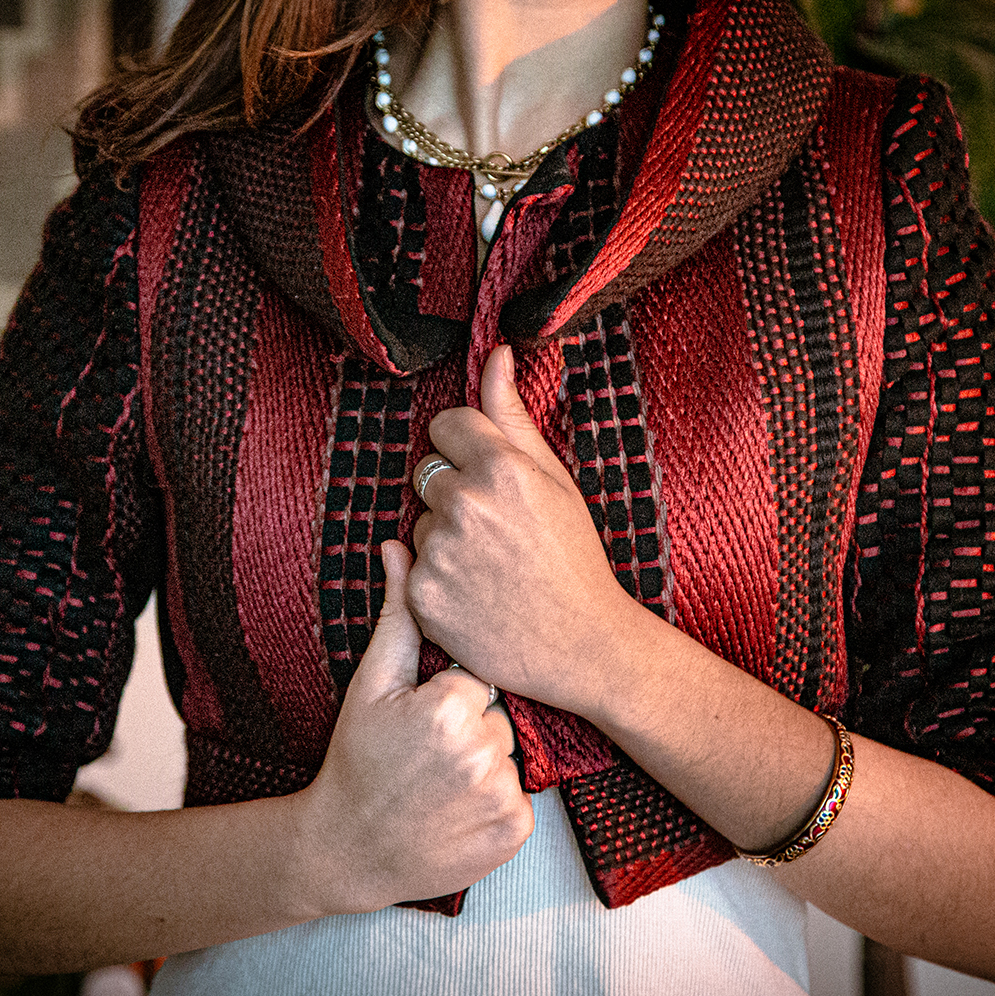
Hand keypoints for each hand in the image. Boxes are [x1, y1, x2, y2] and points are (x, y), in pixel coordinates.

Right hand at [297, 540, 531, 912]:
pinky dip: (496, 805)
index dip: (451, 696)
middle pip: (499, 716)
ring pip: (512, 756)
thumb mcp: (369, 685)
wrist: (346, 850)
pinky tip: (455, 810)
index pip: (479, 677)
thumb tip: (398, 548)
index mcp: (448, 708)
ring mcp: (501, 796)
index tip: (422, 720)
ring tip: (439, 784)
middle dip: (472, 729)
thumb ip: (397, 616)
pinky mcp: (514, 832)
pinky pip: (522, 798)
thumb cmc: (356, 761)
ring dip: (485, 766)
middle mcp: (482, 752)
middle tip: (426, 755)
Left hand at [409, 344, 645, 715]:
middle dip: (454, 492)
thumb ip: (512, 414)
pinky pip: (412, 565)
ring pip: (420, 521)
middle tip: (498, 530)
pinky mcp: (421, 594)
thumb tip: (495, 352)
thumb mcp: (555, 478)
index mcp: (501, 466)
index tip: (490, 475)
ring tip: (490, 566)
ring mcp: (439, 551)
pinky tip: (474, 593)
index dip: (467, 448)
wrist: (582, 643)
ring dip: (445, 537)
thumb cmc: (574, 557)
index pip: (446, 424)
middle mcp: (464, 502)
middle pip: (427, 472)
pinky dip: (436, 578)